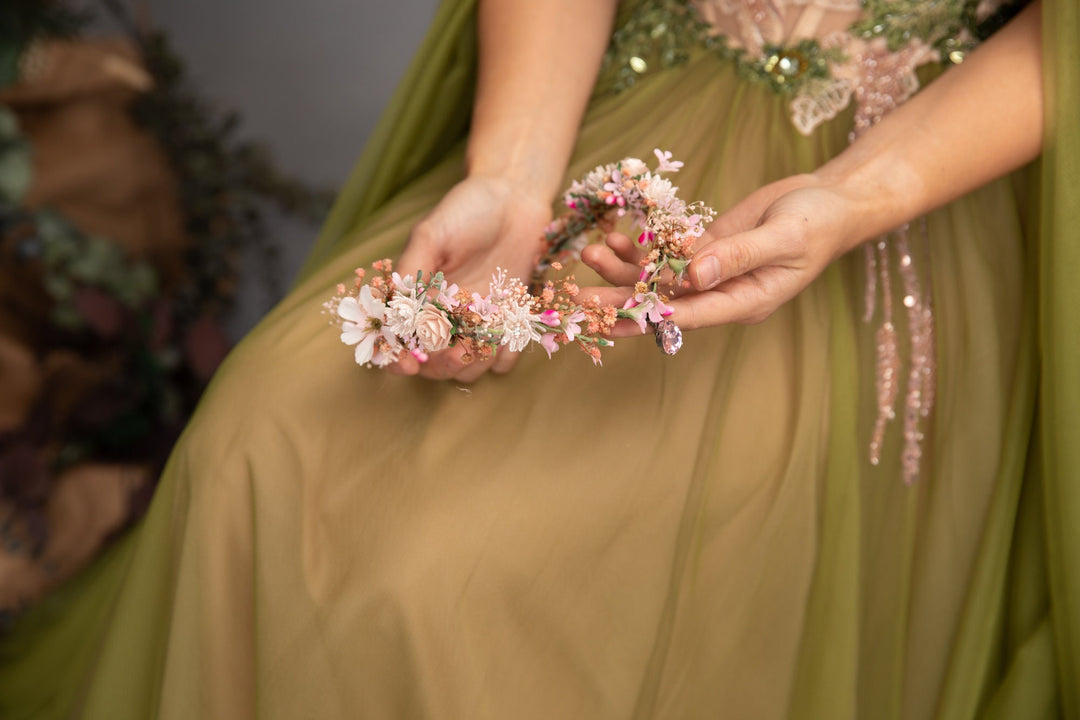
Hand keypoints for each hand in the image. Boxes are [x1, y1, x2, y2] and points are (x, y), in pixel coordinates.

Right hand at [388, 175, 551, 380]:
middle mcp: (445, 317)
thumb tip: (397, 314)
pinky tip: (509, 333)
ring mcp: (477, 323)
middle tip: (457, 351)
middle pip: (435, 365)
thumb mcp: (431, 235)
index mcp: (418, 300)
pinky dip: (506, 356)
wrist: (514, 196)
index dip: (400, 359)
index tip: (410, 363)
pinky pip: (505, 360)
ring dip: (474, 364)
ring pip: (469, 369)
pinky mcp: (508, 321)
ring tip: (484, 341)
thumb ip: (411, 272)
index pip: (400, 342)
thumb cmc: (467, 211)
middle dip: (442, 365)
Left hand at [581, 173, 861, 334]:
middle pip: (664, 303)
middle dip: (621, 300)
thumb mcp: (784, 236)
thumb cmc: (817, 222)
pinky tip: (612, 239)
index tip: (612, 318)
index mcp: (745, 301)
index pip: (689, 315)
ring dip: (624, 269)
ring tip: (589, 253)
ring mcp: (711, 274)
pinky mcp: (704, 251)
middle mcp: (722, 294)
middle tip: (578, 299)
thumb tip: (696, 275)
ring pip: (659, 279)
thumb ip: (740, 255)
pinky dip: (641, 248)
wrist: (829, 202)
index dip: (649, 316)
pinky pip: (666, 255)